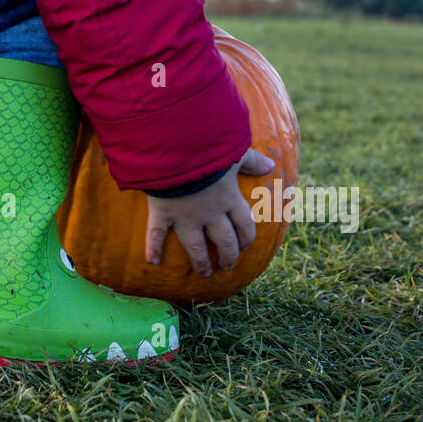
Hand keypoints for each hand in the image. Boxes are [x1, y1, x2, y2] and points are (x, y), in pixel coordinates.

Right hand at [145, 148, 273, 277]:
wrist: (178, 148)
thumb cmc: (210, 148)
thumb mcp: (235, 152)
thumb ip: (251, 160)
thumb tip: (269, 164)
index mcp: (229, 198)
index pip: (243, 225)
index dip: (246, 238)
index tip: (244, 247)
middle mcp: (210, 213)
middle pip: (224, 241)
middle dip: (228, 255)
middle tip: (226, 266)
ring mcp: (185, 215)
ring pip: (196, 246)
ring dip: (201, 261)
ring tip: (203, 273)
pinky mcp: (163, 211)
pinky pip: (156, 233)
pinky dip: (153, 248)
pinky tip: (152, 261)